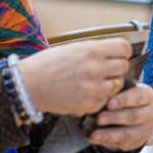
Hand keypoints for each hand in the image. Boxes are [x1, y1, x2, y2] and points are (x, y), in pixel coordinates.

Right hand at [16, 38, 131, 115]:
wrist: (28, 85)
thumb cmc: (47, 65)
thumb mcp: (72, 48)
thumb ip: (95, 50)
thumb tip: (114, 52)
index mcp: (92, 50)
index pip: (124, 48)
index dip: (122, 52)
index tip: (118, 55)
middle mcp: (96, 68)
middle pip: (123, 67)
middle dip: (116, 68)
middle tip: (104, 70)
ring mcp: (94, 88)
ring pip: (117, 85)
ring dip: (109, 84)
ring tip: (92, 82)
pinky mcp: (89, 104)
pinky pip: (105, 100)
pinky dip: (98, 98)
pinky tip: (84, 93)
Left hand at [88, 83, 152, 151]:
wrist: (134, 114)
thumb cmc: (125, 97)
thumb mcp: (124, 90)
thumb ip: (115, 92)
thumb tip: (99, 95)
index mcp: (149, 96)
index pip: (138, 97)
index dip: (124, 100)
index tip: (109, 104)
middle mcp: (152, 113)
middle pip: (134, 116)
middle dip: (115, 118)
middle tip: (99, 119)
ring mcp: (148, 129)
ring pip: (129, 134)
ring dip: (110, 134)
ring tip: (94, 135)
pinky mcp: (140, 142)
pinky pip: (124, 144)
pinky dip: (108, 142)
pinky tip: (96, 140)